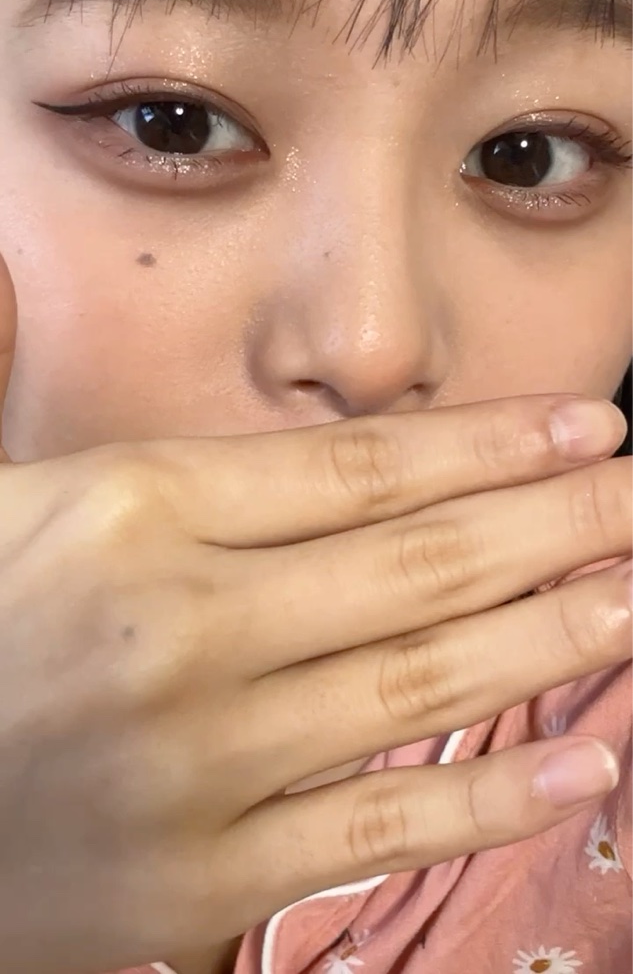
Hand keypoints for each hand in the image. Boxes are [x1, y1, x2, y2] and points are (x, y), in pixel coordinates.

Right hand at [0, 256, 628, 973]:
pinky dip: (489, 797)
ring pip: (419, 685)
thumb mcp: (23, 495)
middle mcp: (181, 629)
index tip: (588, 424)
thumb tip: (137, 342)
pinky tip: (584, 763)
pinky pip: (374, 825)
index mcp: (133, 510)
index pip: (355, 468)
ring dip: (550, 635)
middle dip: (553, 524)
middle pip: (416, 565)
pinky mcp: (201, 877)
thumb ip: (107, 431)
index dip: (488, 445)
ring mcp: (200, 762)